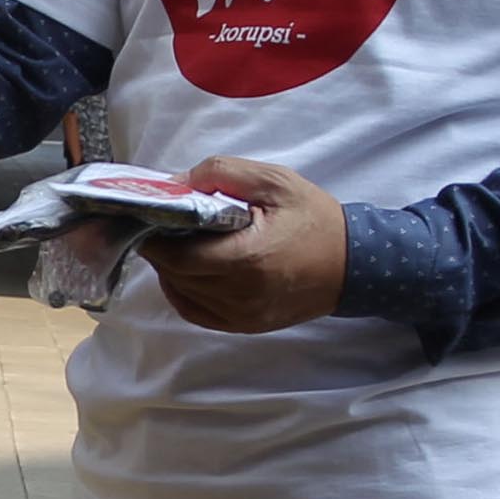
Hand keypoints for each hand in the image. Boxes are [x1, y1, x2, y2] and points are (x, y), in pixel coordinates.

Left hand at [136, 155, 346, 334]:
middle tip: (160, 224)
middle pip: (176, 274)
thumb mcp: (274, 181)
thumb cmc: (314, 218)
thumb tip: (174, 182)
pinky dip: (183, 290)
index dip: (155, 237)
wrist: (352, 264)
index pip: (179, 256)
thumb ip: (223, 173)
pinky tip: (187, 268)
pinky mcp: (245, 325)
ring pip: (182, 294)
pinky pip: (196, 311)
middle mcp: (242, 295)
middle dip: (161, 249)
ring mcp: (242, 315)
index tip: (147, 216)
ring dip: (171, 268)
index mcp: (249, 259)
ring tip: (177, 242)